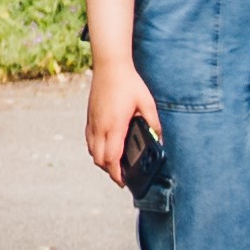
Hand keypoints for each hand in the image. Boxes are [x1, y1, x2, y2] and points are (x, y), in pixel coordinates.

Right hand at [83, 65, 159, 185]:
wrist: (109, 66)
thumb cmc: (129, 83)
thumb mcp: (147, 103)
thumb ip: (154, 123)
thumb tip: (160, 139)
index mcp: (115, 126)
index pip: (111, 158)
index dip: (116, 174)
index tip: (123, 182)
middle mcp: (100, 127)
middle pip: (99, 159)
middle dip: (109, 171)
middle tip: (122, 176)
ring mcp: (93, 122)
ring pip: (92, 151)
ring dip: (102, 161)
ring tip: (114, 164)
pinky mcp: (90, 117)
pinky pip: (89, 141)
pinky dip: (96, 150)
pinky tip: (105, 148)